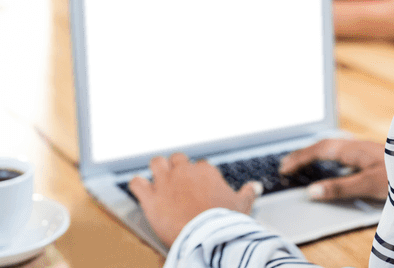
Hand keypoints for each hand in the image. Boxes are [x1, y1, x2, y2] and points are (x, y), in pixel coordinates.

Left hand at [128, 153, 260, 248]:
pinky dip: (137, 185)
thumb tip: (256, 186)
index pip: (200, 166)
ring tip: (159, 179)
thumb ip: (248, 193)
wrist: (206, 236)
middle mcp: (184, 171)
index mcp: (205, 171)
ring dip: (157, 169)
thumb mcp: (241, 206)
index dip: (199, 177)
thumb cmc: (225, 221)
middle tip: (180, 183)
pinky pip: (137, 183)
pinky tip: (140, 188)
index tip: (200, 188)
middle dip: (178, 168)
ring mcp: (165, 183)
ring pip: (156, 163)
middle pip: (178, 159)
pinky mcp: (150, 198)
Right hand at [279, 139, 386, 200]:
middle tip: (287, 164)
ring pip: (335, 146)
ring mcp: (367, 148)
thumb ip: (340, 188)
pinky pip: (345, 151)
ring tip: (304, 162)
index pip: (319, 149)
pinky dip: (331, 156)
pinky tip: (336, 163)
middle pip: (324, 145)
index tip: (283, 168)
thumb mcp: (368, 185)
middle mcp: (358, 145)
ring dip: (317, 152)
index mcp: (353, 148)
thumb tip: (312, 191)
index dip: (299, 158)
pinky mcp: (375, 154)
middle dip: (304, 153)